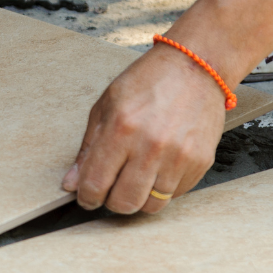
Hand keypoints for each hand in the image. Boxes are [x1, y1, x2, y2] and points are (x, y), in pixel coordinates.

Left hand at [62, 44, 225, 213]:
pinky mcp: (200, 161)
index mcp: (121, 129)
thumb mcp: (106, 106)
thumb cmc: (147, 82)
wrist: (196, 67)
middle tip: (111, 188)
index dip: (87, 197)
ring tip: (135, 178)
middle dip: (111, 202)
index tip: (87, 196)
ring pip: (151, 205)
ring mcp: (179, 156)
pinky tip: (158, 169)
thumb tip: (71, 183)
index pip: (95, 184)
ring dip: (138, 198)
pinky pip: (175, 195)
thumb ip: (88, 148)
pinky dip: (162, 189)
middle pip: (124, 203)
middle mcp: (151, 146)